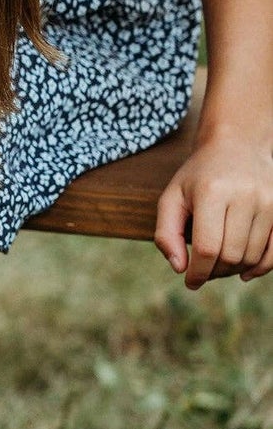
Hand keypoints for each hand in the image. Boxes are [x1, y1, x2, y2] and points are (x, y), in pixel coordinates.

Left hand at [154, 134, 272, 287]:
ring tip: (219, 265)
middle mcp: (244, 196)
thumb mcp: (172, 197)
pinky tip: (245, 271)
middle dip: (214, 272)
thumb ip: (166, 233)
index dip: (197, 272)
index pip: (206, 247)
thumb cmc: (199, 176)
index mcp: (212, 192)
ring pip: (252, 256)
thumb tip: (179, 268)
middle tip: (204, 271)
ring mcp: (268, 202)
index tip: (190, 282)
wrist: (238, 146)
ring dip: (234, 270)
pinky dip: (261, 267)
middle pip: (231, 255)